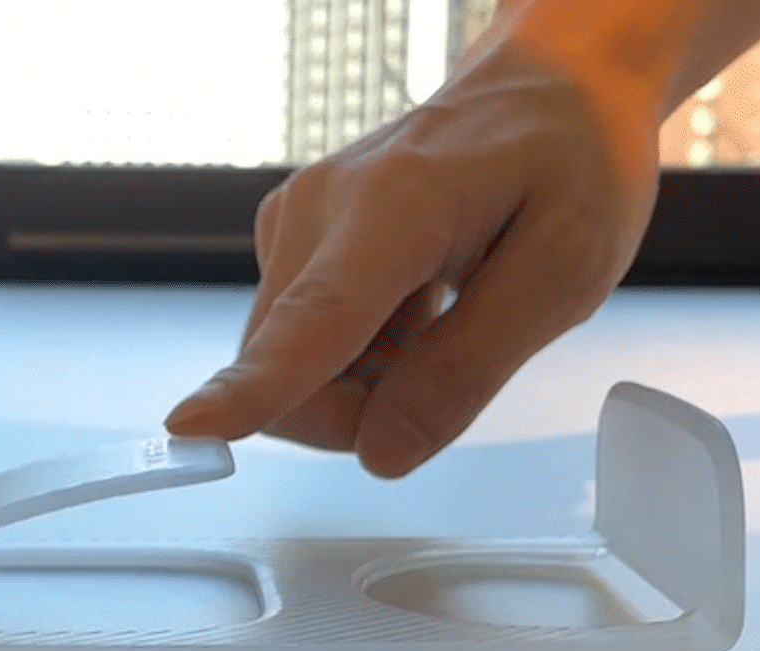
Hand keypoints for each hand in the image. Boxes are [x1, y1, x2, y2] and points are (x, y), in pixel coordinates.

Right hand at [165, 25, 662, 477]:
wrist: (548, 91)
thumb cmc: (567, 163)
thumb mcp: (563, 274)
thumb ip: (467, 368)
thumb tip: (380, 452)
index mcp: (396, 206)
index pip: (315, 317)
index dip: (255, 387)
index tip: (192, 427)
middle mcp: (319, 210)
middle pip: (291, 372)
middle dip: (363, 409)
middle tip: (449, 354)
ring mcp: (294, 223)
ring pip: (291, 369)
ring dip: (367, 381)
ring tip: (440, 313)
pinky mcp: (288, 241)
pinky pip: (300, 346)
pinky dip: (360, 353)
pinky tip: (414, 301)